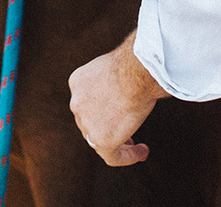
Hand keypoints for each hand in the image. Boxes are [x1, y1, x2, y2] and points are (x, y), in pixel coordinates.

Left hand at [68, 29, 166, 166]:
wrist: (134, 72)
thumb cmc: (134, 62)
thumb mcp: (118, 65)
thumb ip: (116, 76)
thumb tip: (132, 78)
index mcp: (78, 82)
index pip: (86, 102)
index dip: (100, 111)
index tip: (116, 115)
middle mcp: (77, 102)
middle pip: (90, 122)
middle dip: (106, 128)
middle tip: (126, 134)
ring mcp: (86, 122)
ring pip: (99, 140)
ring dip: (117, 144)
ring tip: (136, 147)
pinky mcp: (101, 139)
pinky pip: (112, 156)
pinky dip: (127, 157)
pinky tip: (143, 152)